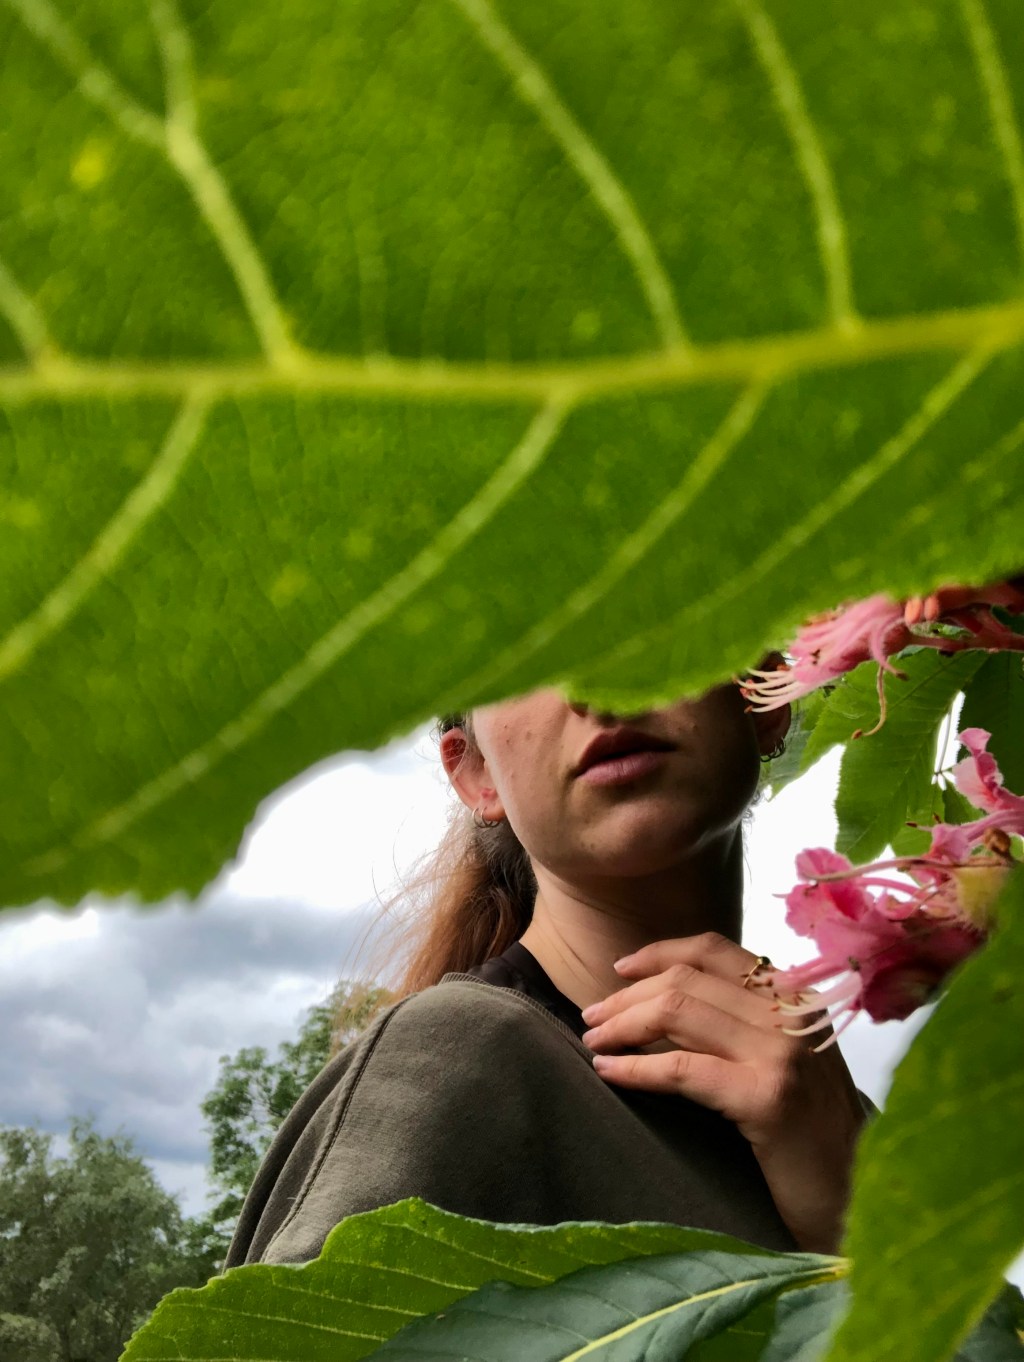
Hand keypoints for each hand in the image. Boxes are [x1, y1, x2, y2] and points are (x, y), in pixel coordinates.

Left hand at [579, 932, 866, 1253]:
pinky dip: (636, 1068)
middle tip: (593, 1019)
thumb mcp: (786, 1062)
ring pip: (679, 1012)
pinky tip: (610, 1074)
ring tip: (595, 1043)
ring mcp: (783, 1052)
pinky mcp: (767, 1097)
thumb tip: (662, 999)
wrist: (859, 1200)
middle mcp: (792, 1013)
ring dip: (623, 1024)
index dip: (659, 954)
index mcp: (796, 997)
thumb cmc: (813, 1137)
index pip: (715, 951)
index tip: (619, 970)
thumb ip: (745, 1024)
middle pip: (688, 980)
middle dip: (628, 996)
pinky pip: (683, 1068)